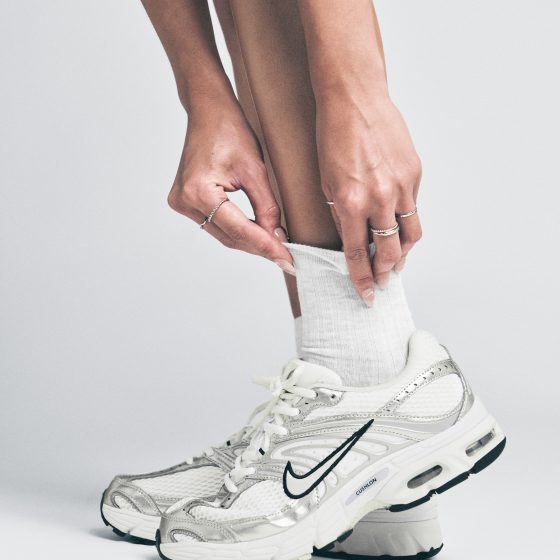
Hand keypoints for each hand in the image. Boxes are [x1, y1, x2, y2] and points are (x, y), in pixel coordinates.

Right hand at [167, 106, 294, 274]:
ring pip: (223, 234)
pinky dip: (237, 231)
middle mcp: (185, 201)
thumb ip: (266, 207)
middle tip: (286, 258)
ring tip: (275, 248)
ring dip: (249, 242)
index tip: (287, 259)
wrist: (208, 112)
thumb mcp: (255, 170)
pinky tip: (257, 235)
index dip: (266, 246)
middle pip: (229, 237)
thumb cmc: (229, 131)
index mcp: (199, 192)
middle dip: (259, 247)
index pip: (239, 230)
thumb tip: (277, 237)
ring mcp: (182, 203)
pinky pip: (215, 224)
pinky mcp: (185, 202)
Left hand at [315, 96, 421, 305]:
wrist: (354, 98)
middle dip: (385, 272)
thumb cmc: (333, 137)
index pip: (357, 255)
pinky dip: (406, 221)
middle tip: (383, 281)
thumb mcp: (325, 183)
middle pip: (389, 251)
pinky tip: (398, 225)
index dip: (362, 280)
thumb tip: (353, 238)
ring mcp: (401, 185)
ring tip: (395, 261)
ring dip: (402, 253)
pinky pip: (414, 207)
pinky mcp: (415, 172)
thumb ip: (341, 214)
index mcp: (350, 203)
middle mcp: (379, 198)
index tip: (366, 295)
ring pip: (410, 234)